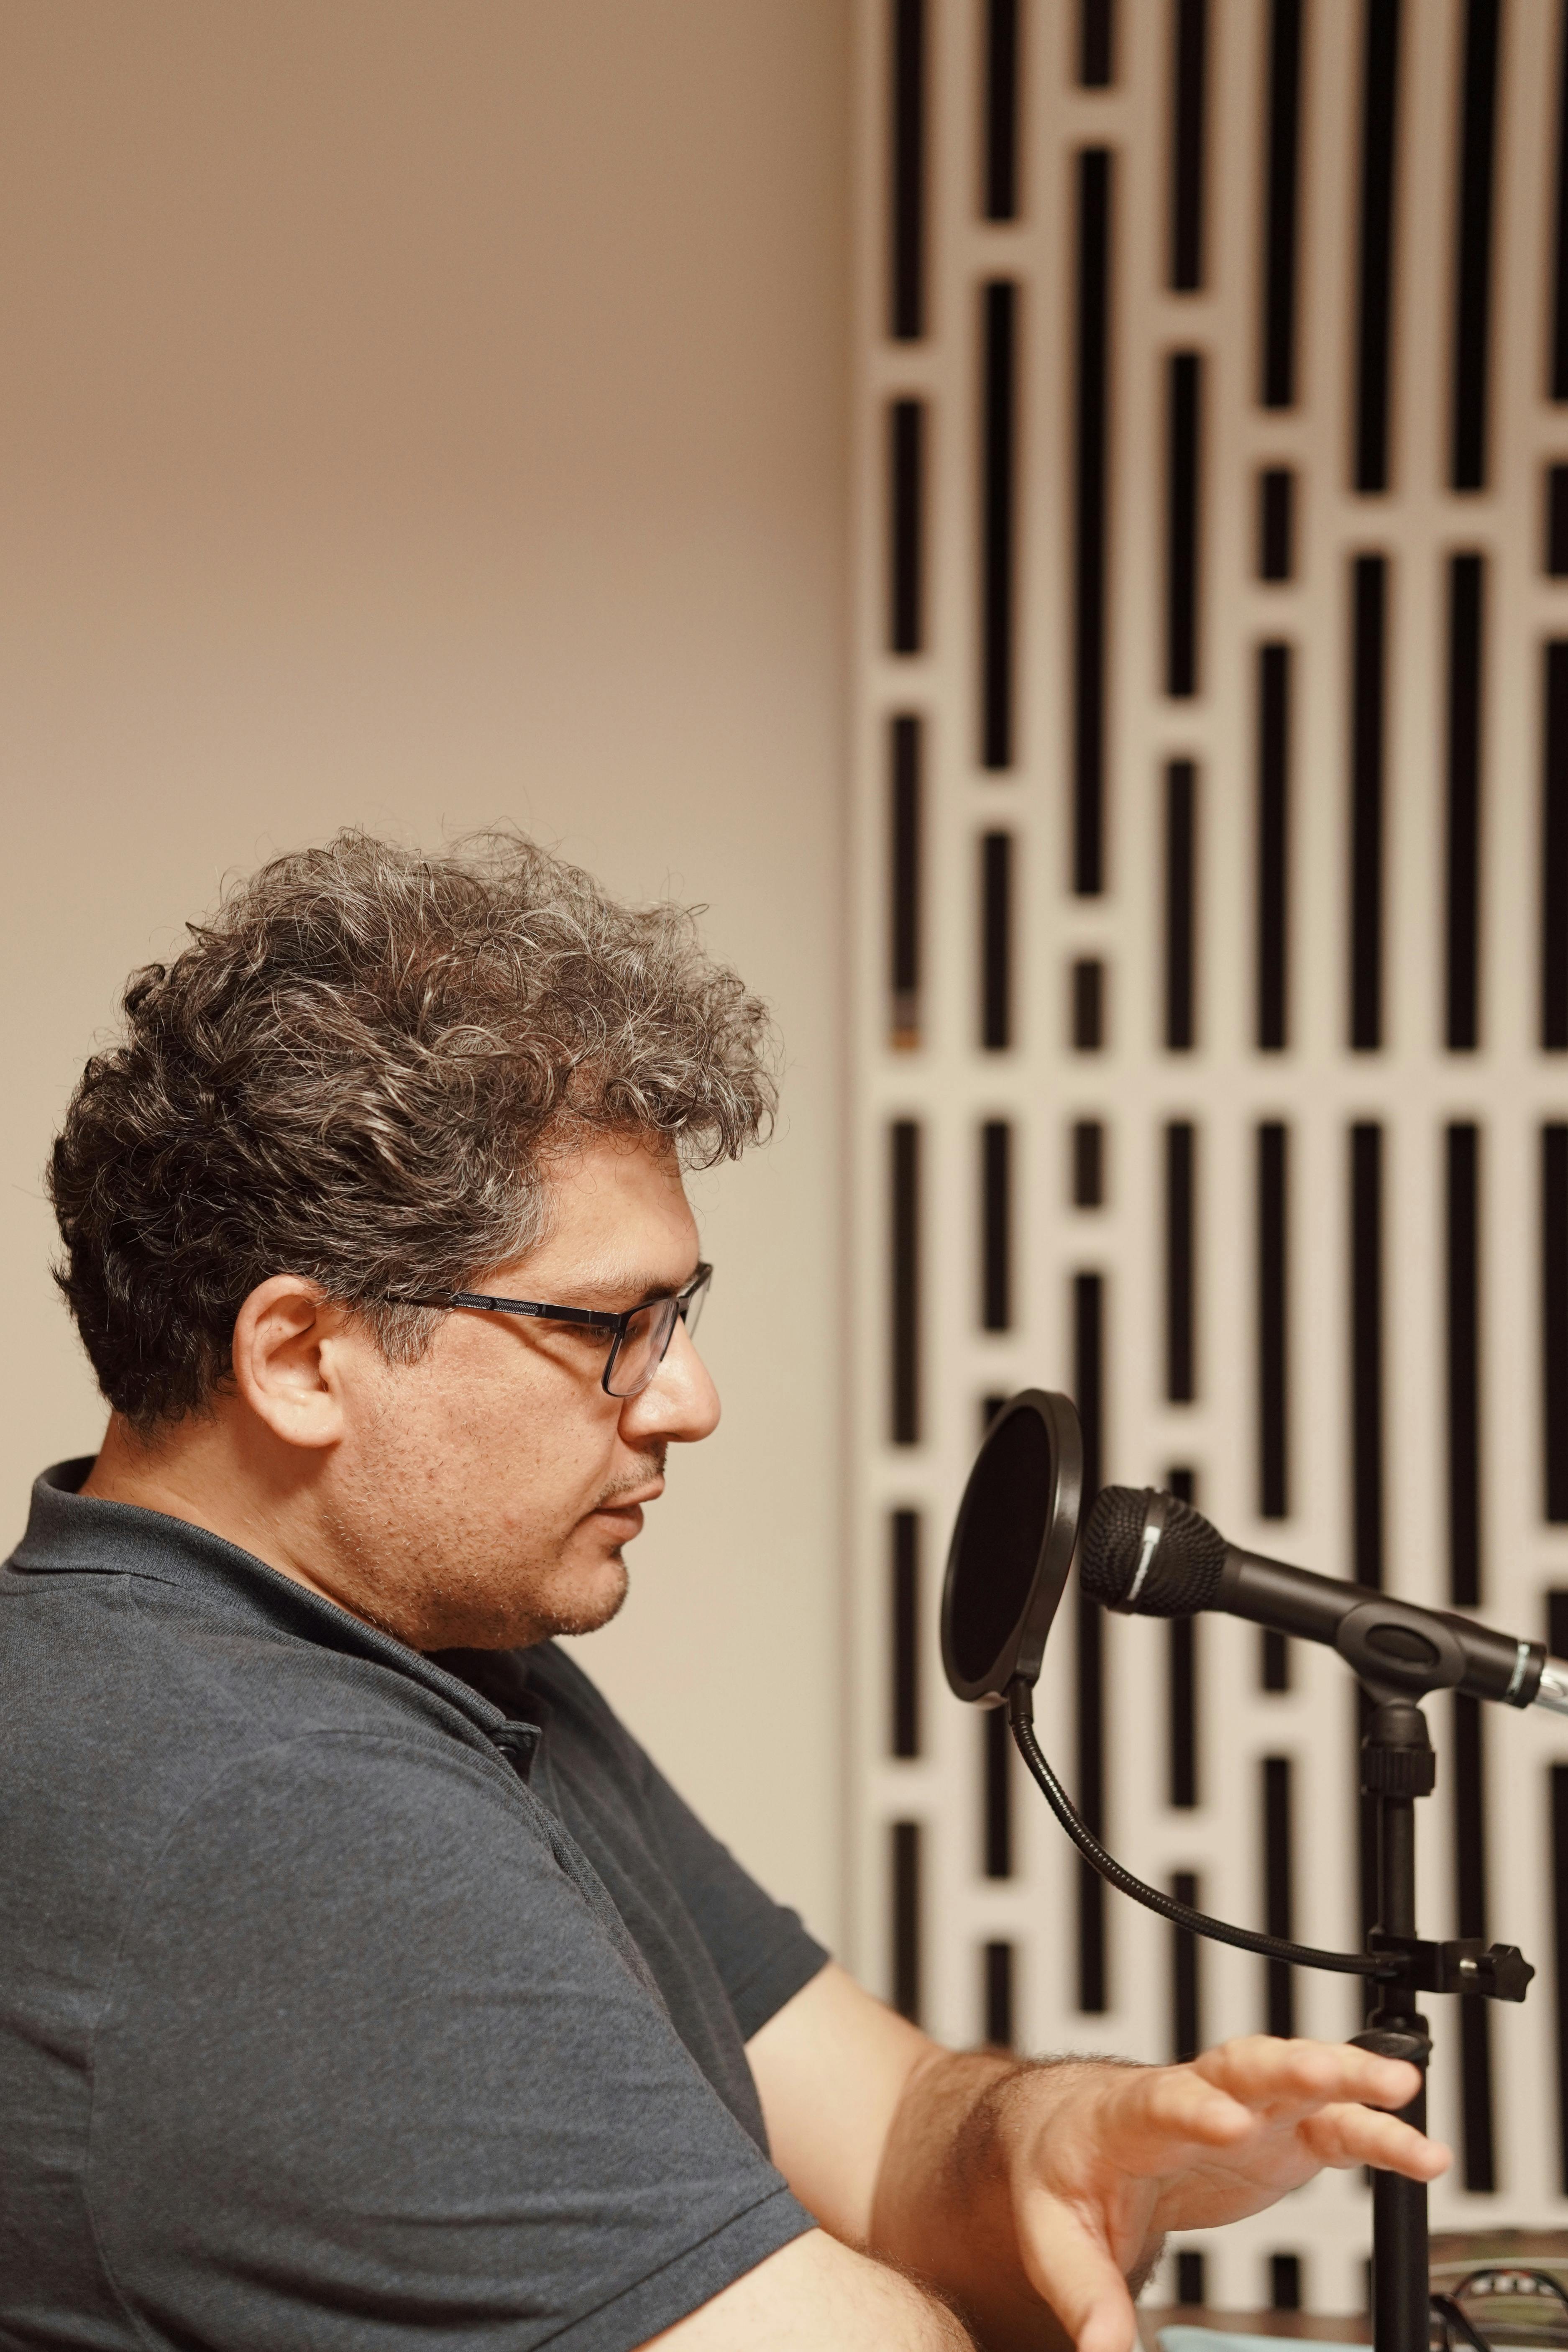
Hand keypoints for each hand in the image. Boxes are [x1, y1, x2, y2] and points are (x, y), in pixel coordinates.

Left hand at [994, 2036, 1447, 2351]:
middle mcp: (1193, 2096)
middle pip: (1240, 2067)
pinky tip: (1422, 2152)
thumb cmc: (1066, 2174)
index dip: (1193, 2110)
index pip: (1162, 2103)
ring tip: (1401, 2088)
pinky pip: (1332, 2125)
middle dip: (1289, 2065)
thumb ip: (1084, 2295)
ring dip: (1347, 2077)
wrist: (1075, 2131)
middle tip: (1334, 2069)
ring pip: (1296, 2078)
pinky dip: (1376, 2131)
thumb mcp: (1055, 2237)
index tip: (1228, 2124)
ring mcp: (1243, 2110)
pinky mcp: (1278, 2134)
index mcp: (1128, 2117)